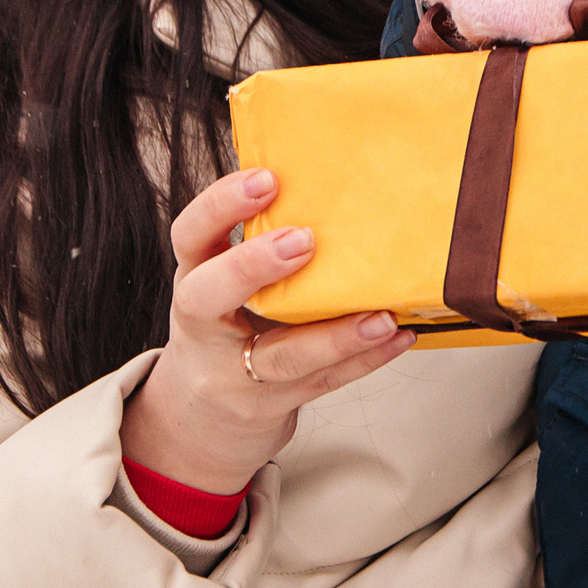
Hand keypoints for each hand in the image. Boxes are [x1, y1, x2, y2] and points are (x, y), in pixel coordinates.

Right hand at [119, 168, 415, 493]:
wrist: (205, 413)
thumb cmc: (227, 321)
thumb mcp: (221, 277)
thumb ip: (258, 238)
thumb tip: (328, 175)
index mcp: (193, 277)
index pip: (189, 236)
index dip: (220, 206)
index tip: (266, 180)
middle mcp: (205, 326)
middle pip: (208, 298)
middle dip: (251, 267)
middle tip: (303, 240)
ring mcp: (236, 372)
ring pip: (281, 356)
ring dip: (336, 336)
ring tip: (381, 315)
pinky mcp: (273, 403)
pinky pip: (323, 382)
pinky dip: (365, 360)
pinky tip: (398, 337)